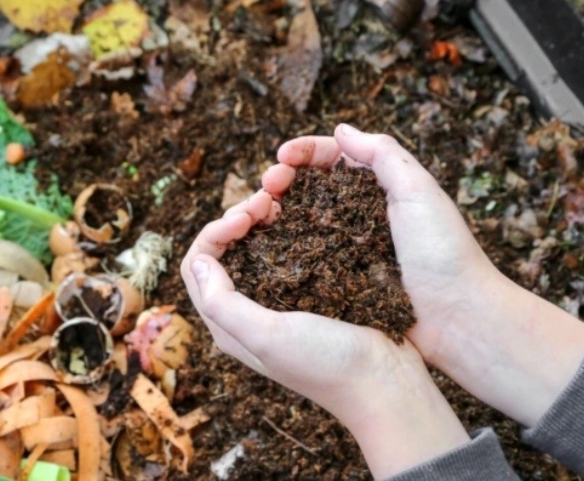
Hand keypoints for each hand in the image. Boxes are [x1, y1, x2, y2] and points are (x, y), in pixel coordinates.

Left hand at [181, 191, 469, 478]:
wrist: (385, 383)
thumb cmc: (327, 364)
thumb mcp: (268, 336)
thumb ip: (223, 303)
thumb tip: (199, 260)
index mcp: (228, 325)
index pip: (198, 266)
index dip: (214, 232)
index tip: (245, 217)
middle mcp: (248, 313)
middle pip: (223, 252)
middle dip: (236, 219)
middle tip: (266, 201)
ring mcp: (280, 302)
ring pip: (253, 248)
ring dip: (260, 221)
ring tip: (281, 201)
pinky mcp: (309, 294)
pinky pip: (286, 253)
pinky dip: (287, 229)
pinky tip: (303, 216)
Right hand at [262, 124, 583, 426]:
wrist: (457, 319)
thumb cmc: (444, 253)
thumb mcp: (419, 191)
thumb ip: (383, 154)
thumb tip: (341, 130)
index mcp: (381, 188)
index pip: (334, 157)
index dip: (304, 152)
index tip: (282, 156)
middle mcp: (360, 214)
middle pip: (310, 187)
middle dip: (283, 178)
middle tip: (267, 185)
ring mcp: (347, 248)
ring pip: (301, 220)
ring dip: (276, 210)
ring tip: (259, 212)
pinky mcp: (339, 280)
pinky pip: (304, 257)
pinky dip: (283, 246)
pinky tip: (267, 244)